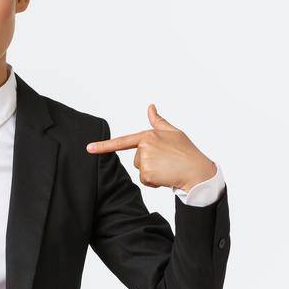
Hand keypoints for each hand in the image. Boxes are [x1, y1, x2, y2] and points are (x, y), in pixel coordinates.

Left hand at [86, 104, 216, 190]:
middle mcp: (144, 147)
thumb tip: (150, 107)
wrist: (199, 172)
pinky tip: (166, 176)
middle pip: (137, 159)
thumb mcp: (173, 133)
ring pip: (141, 169)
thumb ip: (158, 121)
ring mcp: (145, 160)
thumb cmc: (188, 152)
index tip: (88, 148)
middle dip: (150, 162)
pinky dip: (154, 181)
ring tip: (168, 168)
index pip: (122, 141)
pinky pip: (145, 180)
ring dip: (152, 172)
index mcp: (148, 136)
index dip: (104, 145)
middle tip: (167, 161)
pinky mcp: (147, 174)